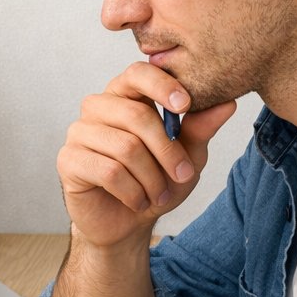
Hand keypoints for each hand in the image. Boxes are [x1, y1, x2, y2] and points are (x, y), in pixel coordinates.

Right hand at [58, 62, 236, 247]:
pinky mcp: (68, 160)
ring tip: (159, 194)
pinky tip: (137, 201)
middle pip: (136, 115)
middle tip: (183, 174)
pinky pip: (108, 171)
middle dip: (167, 150)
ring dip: (151, 178)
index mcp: (125, 95)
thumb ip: (200, 129)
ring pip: (125, 147)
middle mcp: (97, 107)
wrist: (127, 223)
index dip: (161, 84)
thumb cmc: (155, 181)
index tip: (185, 105)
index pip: (137, 73)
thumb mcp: (186, 156)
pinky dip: (132, 192)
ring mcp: (79, 132)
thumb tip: (228, 103)